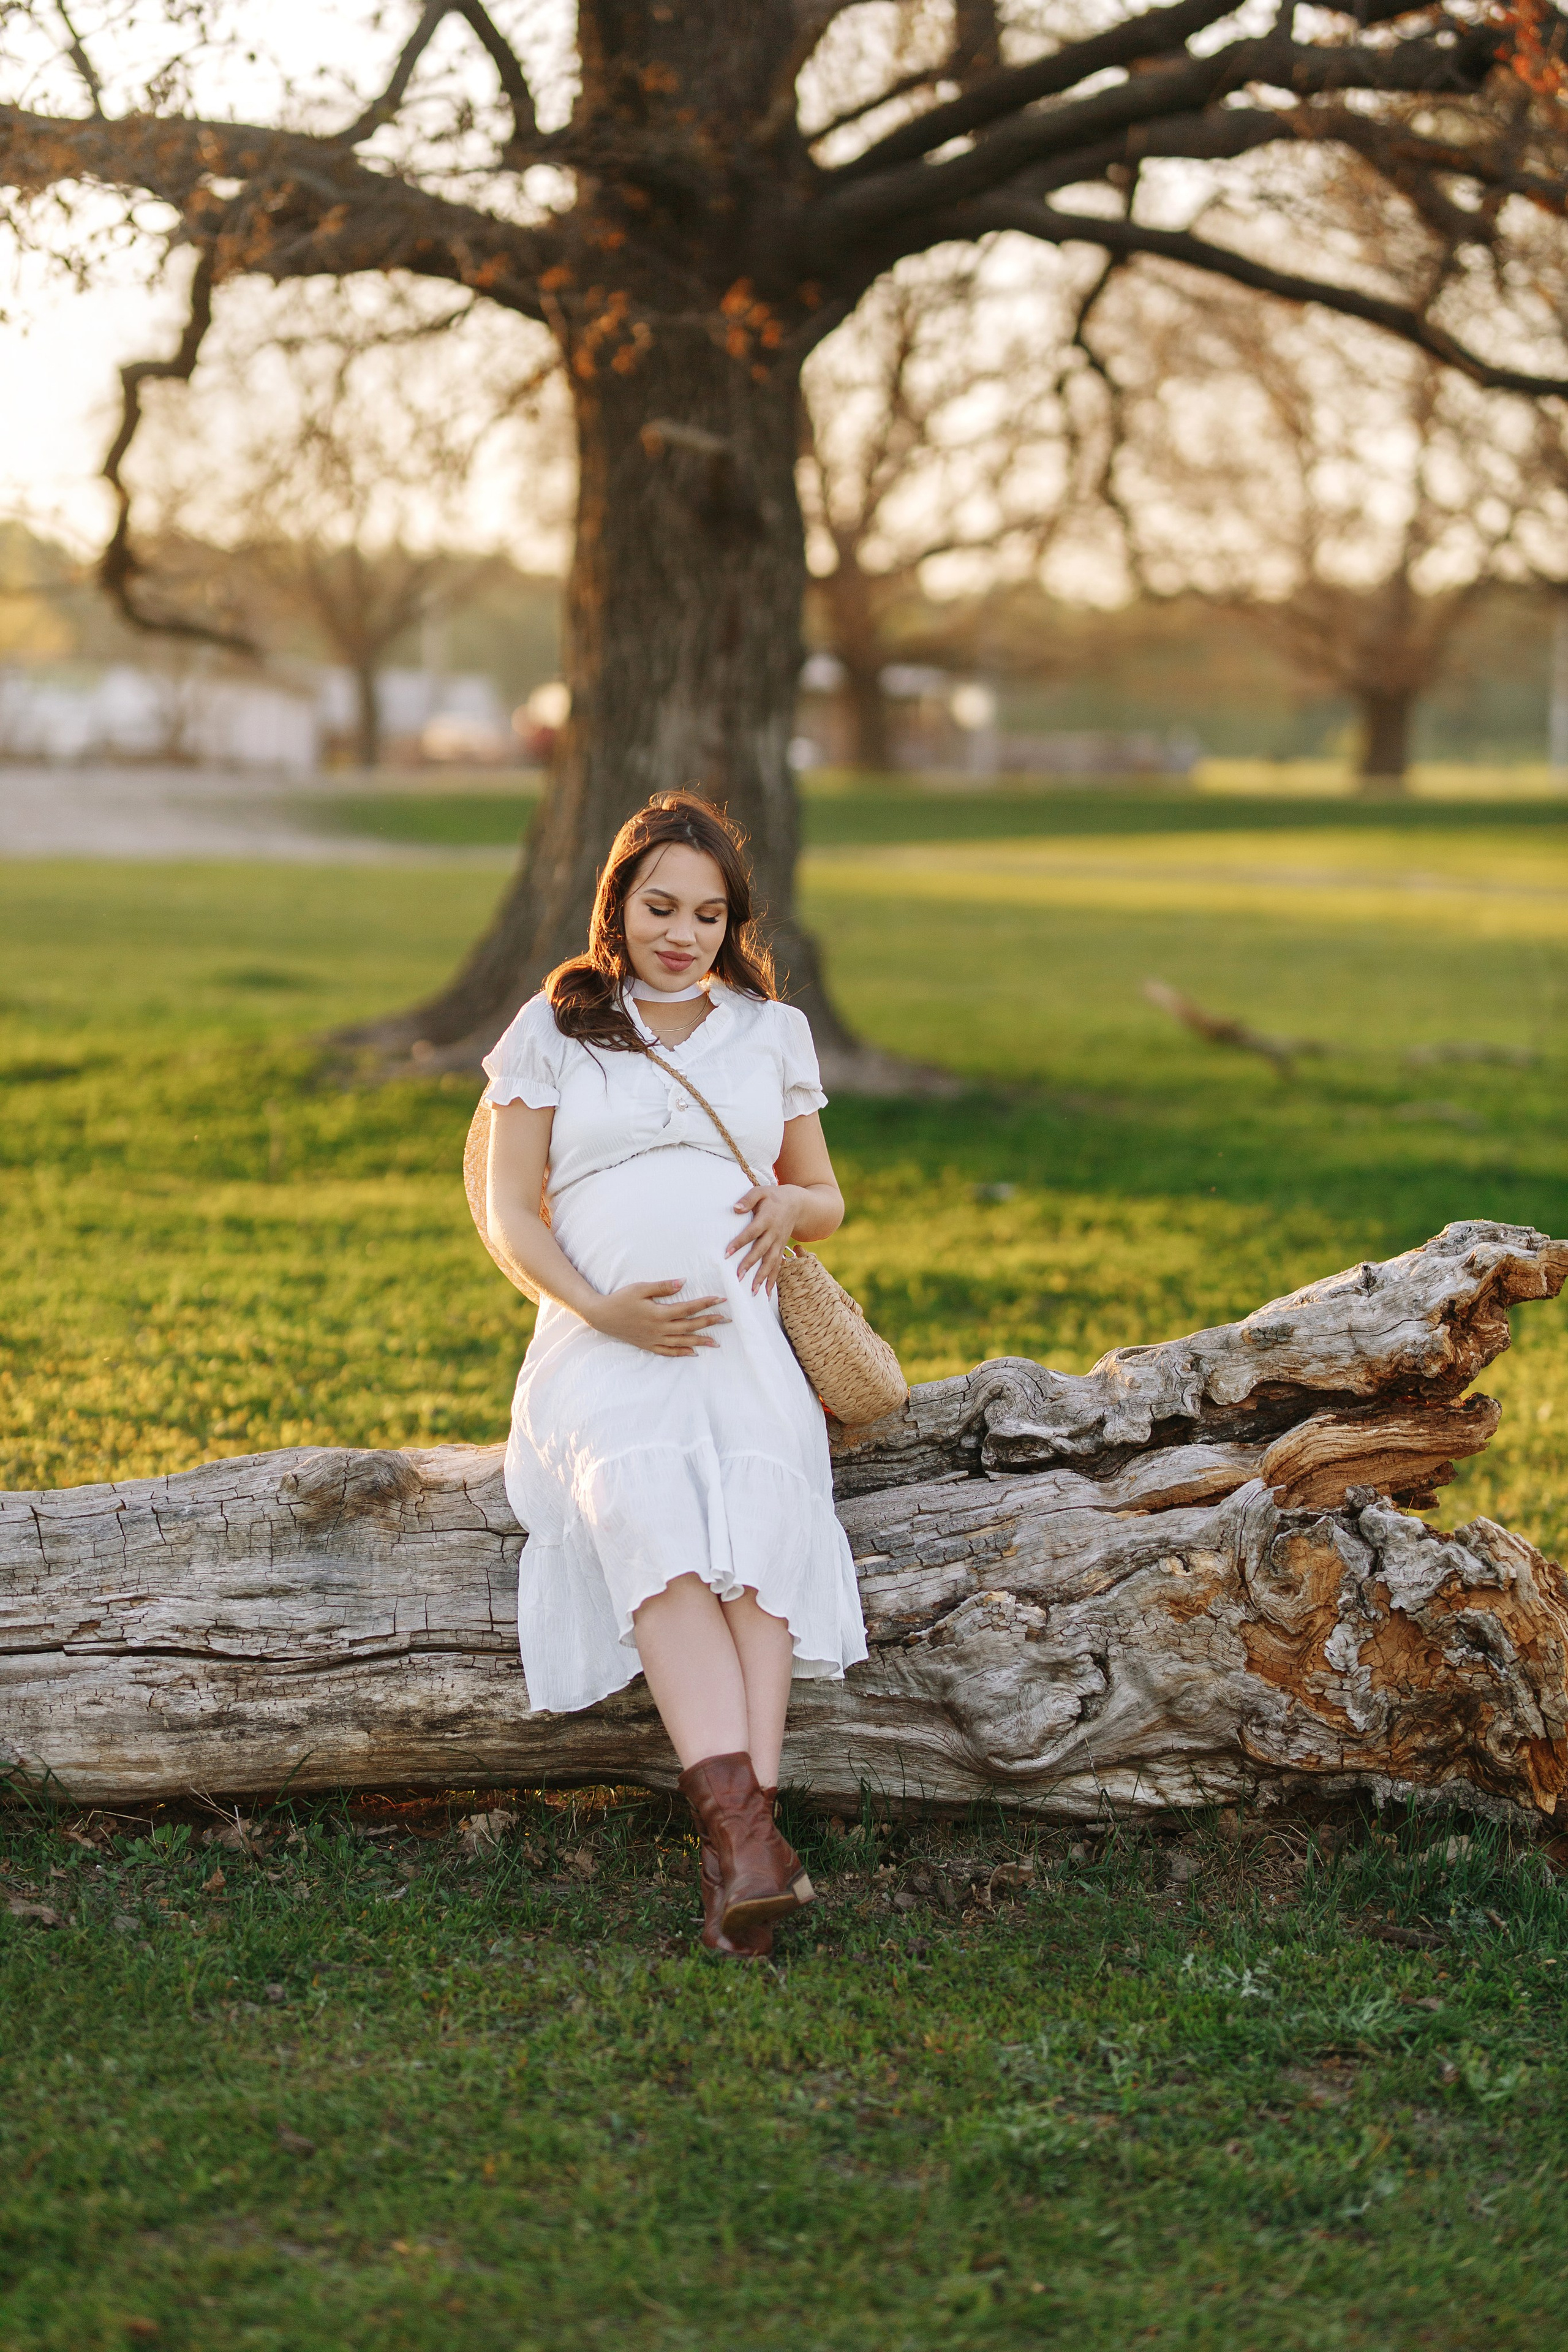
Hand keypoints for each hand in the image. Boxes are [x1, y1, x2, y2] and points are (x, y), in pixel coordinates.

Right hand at [587, 1280, 727, 1356]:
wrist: (602, 1316)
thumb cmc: (621, 1299)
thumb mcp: (640, 1288)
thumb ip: (662, 1287)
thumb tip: (683, 1282)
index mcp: (659, 1313)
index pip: (688, 1308)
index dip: (705, 1304)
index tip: (721, 1300)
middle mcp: (659, 1329)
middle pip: (689, 1326)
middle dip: (709, 1322)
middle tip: (726, 1320)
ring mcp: (654, 1339)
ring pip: (682, 1341)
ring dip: (700, 1341)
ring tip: (716, 1342)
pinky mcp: (649, 1345)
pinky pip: (668, 1351)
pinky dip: (682, 1352)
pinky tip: (693, 1352)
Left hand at [726, 1182, 802, 1293]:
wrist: (798, 1203)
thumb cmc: (774, 1197)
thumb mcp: (761, 1191)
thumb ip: (747, 1200)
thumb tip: (735, 1209)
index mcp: (767, 1218)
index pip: (752, 1232)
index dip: (740, 1242)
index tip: (727, 1253)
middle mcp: (774, 1233)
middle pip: (761, 1250)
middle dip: (750, 1264)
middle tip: (738, 1277)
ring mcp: (779, 1242)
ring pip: (771, 1262)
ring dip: (762, 1277)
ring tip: (752, 1291)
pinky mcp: (782, 1249)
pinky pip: (778, 1266)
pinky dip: (773, 1280)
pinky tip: (767, 1294)